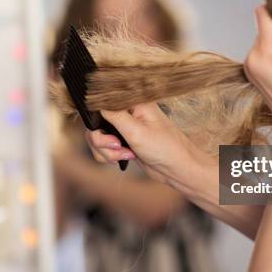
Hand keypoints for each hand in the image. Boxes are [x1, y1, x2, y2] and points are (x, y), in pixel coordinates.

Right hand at [85, 103, 215, 194]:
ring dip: (106, 151)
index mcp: (132, 102)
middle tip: (116, 145)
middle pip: (95, 122)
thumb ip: (114, 115)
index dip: (97, 117)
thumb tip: (95, 103)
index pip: (102, 101)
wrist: (176, 169)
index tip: (106, 131)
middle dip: (101, 140)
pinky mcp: (122, 141)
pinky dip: (109, 156)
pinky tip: (126, 157)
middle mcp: (126, 112)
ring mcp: (123, 127)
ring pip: (97, 138)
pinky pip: (103, 148)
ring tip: (126, 154)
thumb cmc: (166, 148)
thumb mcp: (137, 131)